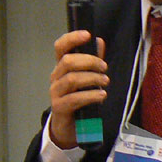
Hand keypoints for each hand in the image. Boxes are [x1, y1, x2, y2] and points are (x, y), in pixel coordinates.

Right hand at [48, 30, 107, 148]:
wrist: (69, 127)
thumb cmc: (78, 99)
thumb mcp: (87, 78)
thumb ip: (92, 60)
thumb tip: (99, 41)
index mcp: (61, 67)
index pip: (60, 47)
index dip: (72, 38)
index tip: (87, 35)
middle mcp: (56, 77)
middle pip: (67, 61)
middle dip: (89, 61)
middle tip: (105, 68)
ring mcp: (56, 92)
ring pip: (72, 79)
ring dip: (92, 78)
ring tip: (105, 82)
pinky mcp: (59, 107)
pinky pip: (74, 98)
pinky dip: (90, 95)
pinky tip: (102, 95)